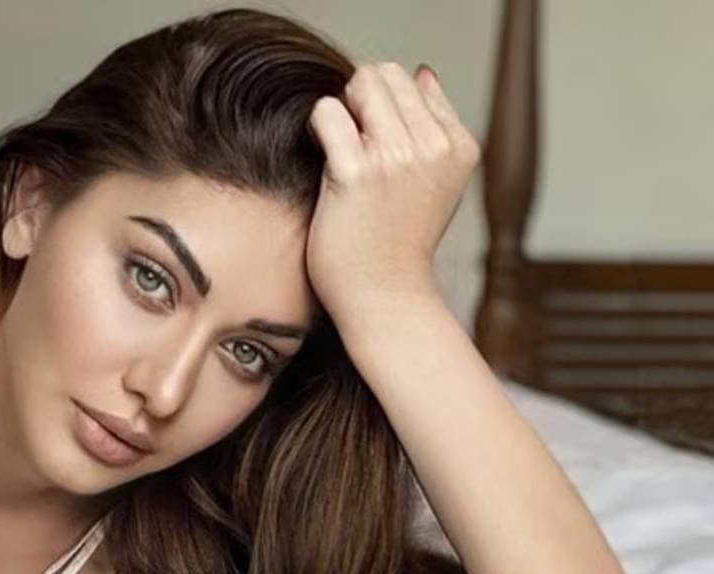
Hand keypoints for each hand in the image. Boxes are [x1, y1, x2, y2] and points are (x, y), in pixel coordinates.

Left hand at [304, 62, 479, 317]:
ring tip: (338, 149)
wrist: (384, 298)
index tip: (373, 140)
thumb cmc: (399, 243)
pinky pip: (327, 113)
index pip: (412, 80)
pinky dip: (317, 126)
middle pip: (384, 74)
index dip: (381, 102)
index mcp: (458, 146)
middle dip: (359, 97)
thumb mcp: (437, 181)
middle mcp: (433, 147)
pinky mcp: (356, 173)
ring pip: (359, 84)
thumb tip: (422, 73)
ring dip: (340, 110)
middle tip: (349, 141)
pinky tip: (321, 156)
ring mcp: (396, 158)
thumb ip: (433, 127)